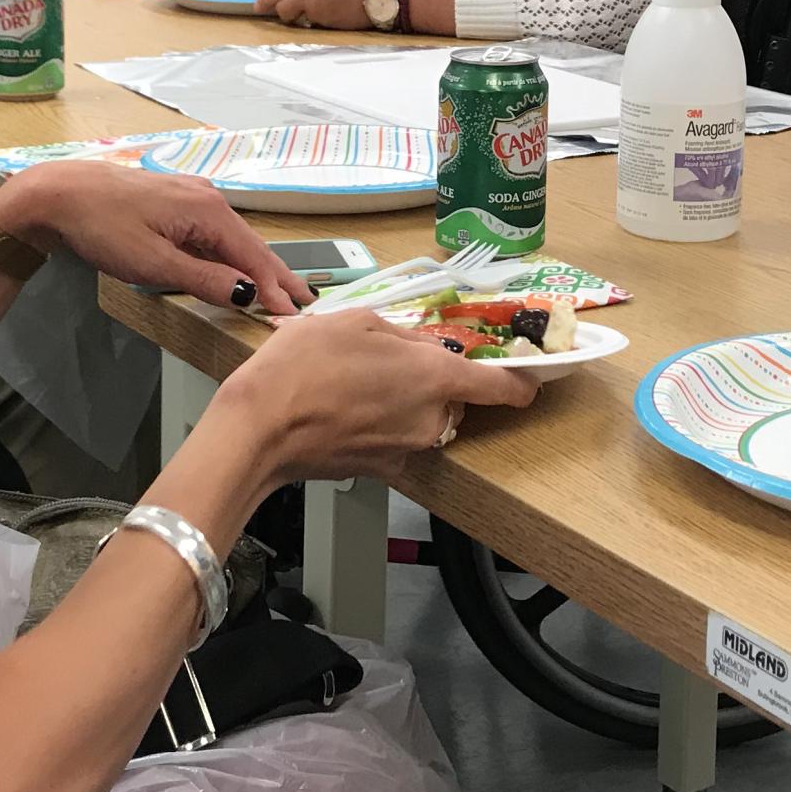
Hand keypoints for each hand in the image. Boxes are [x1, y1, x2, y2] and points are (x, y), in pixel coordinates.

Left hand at [0, 163, 312, 312]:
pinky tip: (234, 269)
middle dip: (277, 275)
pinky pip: (213, 234)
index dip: (274, 288)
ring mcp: (191, 197)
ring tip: (278, 290)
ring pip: (232, 239)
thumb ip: (204, 279)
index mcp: (209, 210)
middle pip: (250, 245)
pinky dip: (229, 255)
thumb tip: (246, 293)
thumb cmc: (102, 226)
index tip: (294, 315)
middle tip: (305, 301)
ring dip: (254, 266)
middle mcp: (208, 198)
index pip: (254, 257)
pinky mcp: (174, 202)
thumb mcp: (154, 262)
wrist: (58, 194)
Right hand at [219, 309, 539, 480]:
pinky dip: (382, 422)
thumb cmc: (303, 367)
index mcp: (436, 377)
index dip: (524, 379)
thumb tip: (420, 345)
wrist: (259, 430)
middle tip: (393, 359)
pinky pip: (398, 437)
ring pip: (427, 417)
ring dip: (407, 400)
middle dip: (435, 379)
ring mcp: (409, 448)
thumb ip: (401, 333)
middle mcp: (433, 418)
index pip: (506, 388)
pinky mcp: (383, 469)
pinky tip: (345, 406)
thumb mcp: (355, 322)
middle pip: (457, 398)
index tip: (531, 370)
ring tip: (359, 381)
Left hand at [261, 0, 383, 30]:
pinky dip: (319, 23)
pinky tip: (333, 17)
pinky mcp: (325, 21)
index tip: (261, 3)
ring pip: (294, 17)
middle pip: (279, 4)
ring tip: (315, 14)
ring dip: (298, 19)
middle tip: (269, 15)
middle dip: (275, 10)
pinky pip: (314, 25)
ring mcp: (314, 6)